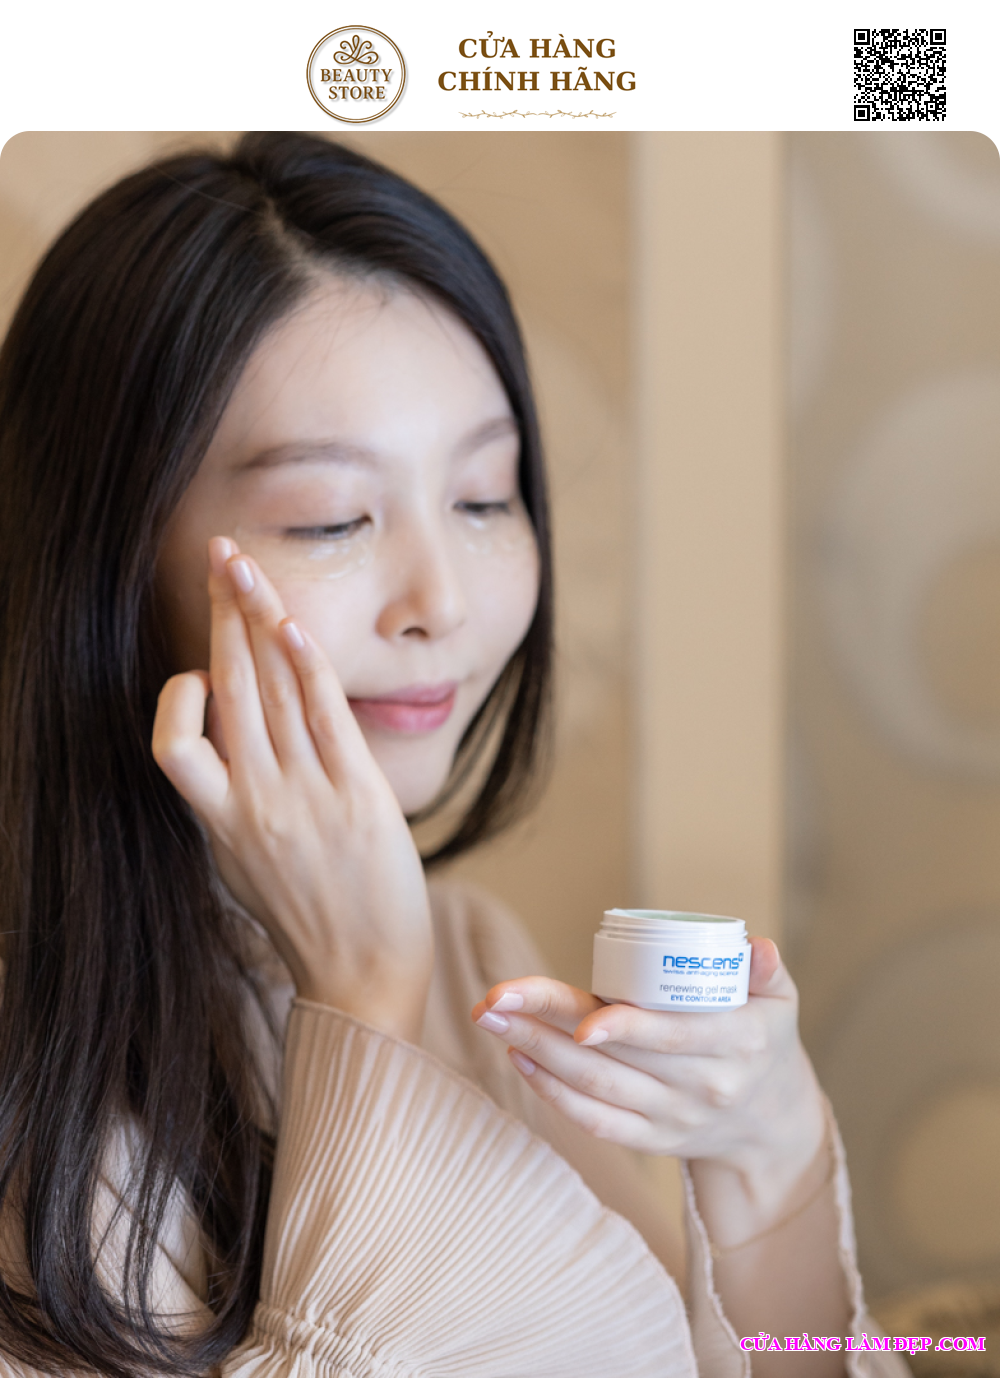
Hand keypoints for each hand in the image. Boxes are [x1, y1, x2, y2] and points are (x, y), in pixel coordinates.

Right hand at [152, 536, 432, 1041]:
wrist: (364, 981)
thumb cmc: (313, 926)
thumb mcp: (250, 866)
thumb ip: (241, 804)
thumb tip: (243, 746)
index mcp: (220, 824)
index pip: (174, 742)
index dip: (185, 693)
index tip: (210, 670)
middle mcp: (253, 804)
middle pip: (228, 687)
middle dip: (220, 613)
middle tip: (220, 554)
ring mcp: (304, 799)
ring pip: (270, 690)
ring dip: (258, 619)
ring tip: (247, 567)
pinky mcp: (357, 799)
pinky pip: (323, 719)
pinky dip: (308, 669)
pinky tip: (294, 627)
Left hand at [471, 942, 826, 1215]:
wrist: (771, 1121)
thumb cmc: (764, 1038)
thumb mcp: (780, 1001)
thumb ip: (766, 971)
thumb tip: (756, 948)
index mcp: (735, 1044)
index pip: (671, 1036)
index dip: (625, 1028)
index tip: (582, 1018)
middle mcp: (701, 1087)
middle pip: (614, 1060)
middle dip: (547, 1027)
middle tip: (494, 998)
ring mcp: (673, 1119)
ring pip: (596, 1090)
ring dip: (537, 1053)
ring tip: (492, 1018)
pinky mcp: (652, 1141)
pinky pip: (597, 1123)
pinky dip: (554, 1095)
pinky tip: (520, 1059)